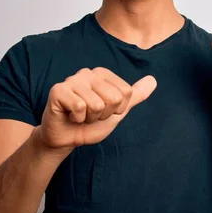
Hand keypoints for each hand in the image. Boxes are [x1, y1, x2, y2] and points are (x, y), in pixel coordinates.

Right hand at [39, 67, 156, 148]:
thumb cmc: (90, 124)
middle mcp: (87, 72)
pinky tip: (70, 116)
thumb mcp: (117, 111)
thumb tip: (153, 80)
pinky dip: (77, 119)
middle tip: (90, 115)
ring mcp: (72, 80)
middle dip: (103, 114)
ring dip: (89, 118)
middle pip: (114, 98)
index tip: (102, 112)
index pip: (126, 93)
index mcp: (102, 74)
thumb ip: (135, 95)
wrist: (66, 139)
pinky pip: (79, 107)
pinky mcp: (58, 90)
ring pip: (96, 104)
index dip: (116, 110)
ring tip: (80, 116)